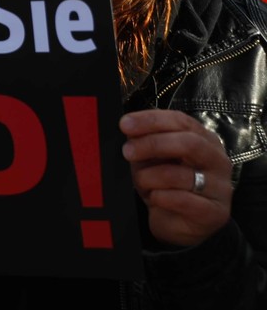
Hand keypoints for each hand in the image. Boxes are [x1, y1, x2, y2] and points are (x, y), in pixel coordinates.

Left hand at [122, 109, 232, 246]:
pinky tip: (154, 198)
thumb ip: (146, 142)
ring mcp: (220, 187)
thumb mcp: (153, 159)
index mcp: (204, 140)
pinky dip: (160, 197)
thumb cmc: (167, 187)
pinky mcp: (214, 212)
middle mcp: (217, 161)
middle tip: (128, 151)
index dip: (151, 120)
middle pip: (189, 143)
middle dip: (152, 144)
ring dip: (150, 177)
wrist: (180, 224)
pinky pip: (182, 200)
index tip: (125, 124)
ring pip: (181, 174)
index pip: (181, 121)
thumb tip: (130, 127)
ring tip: (141, 182)